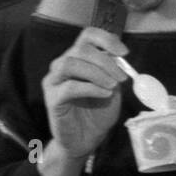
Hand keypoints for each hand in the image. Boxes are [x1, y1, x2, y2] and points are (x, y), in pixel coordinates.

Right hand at [41, 26, 128, 160]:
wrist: (86, 139)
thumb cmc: (98, 112)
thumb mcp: (113, 88)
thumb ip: (114, 72)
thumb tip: (121, 59)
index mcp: (79, 58)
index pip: (87, 35)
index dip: (106, 39)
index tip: (124, 53)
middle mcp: (63, 65)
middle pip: (80, 49)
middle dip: (105, 60)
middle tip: (122, 77)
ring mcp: (54, 81)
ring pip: (70, 63)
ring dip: (96, 72)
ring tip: (113, 85)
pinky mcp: (51, 98)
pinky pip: (69, 87)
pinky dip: (90, 87)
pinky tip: (105, 93)